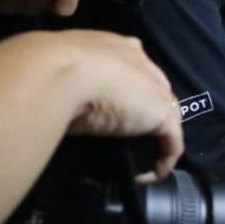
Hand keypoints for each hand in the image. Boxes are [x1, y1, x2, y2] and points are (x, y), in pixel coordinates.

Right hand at [35, 31, 182, 181]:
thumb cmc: (52, 68)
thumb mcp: (63, 73)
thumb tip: (74, 103)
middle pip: (152, 92)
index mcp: (118, 47)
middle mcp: (142, 62)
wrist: (59, 72)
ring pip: (165, 116)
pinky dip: (162, 162)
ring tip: (135, 160)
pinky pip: (172, 143)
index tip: (110, 116)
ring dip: (152, 139)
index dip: (126, 94)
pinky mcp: (163, 114)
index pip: (132, 71)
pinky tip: (145, 176)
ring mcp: (156, 88)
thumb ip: (74, 82)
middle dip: (143, 115)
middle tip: (122, 141)